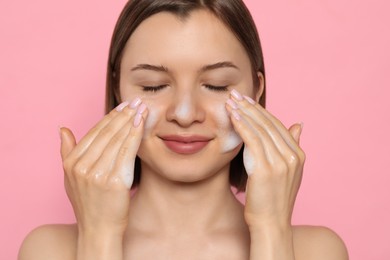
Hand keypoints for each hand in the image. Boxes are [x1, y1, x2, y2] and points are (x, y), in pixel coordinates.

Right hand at [59, 99, 147, 235]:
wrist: (99, 230)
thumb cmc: (89, 204)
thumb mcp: (70, 178)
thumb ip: (66, 152)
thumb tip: (62, 129)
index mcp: (71, 163)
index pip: (94, 133)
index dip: (110, 117)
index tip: (122, 106)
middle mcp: (82, 167)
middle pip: (107, 134)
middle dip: (123, 115)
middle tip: (136, 102)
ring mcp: (98, 174)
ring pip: (117, 140)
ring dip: (131, 121)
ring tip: (142, 109)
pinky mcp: (115, 181)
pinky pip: (127, 152)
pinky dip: (135, 135)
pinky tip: (142, 123)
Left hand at [226, 90, 304, 229]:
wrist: (271, 224)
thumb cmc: (273, 199)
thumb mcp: (288, 171)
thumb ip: (292, 146)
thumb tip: (298, 125)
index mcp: (298, 155)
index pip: (278, 125)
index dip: (261, 111)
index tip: (247, 100)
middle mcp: (292, 156)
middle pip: (269, 124)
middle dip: (250, 107)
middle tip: (236, 94)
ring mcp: (281, 162)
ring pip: (260, 129)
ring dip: (243, 113)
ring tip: (230, 101)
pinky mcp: (266, 168)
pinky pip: (252, 140)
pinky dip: (241, 125)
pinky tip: (232, 116)